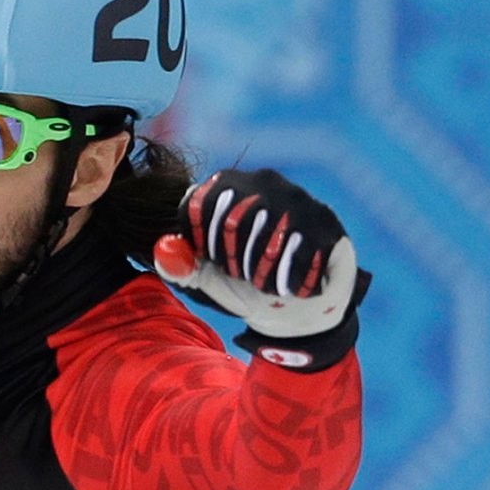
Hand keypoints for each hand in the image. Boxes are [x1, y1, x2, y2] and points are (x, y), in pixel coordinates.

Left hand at [153, 169, 368, 369]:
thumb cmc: (243, 284)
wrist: (294, 307)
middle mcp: (262, 181)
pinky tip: (294, 287)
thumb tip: (162, 255)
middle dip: (234, 262)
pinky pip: (303, 254)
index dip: (202, 242)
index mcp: (225, 186)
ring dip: (264, 275)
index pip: (199, 204)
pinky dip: (292, 281)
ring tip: (267, 285)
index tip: (214, 265)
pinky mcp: (326, 222)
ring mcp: (298, 198)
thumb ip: (181, 267)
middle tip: (243, 278)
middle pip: (235, 219)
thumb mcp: (207, 279)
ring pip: (271, 237)